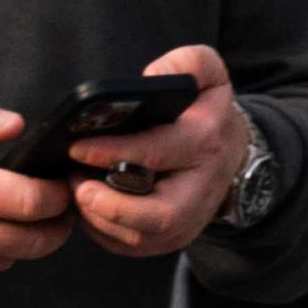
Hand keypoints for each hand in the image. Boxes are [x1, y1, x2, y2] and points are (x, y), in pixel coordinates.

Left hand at [66, 47, 244, 258]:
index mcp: (205, 142)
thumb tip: (151, 77)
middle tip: (75, 186)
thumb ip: (188, 62)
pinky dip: (102, 231)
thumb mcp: (209, 73)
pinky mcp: (171, 238)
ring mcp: (187, 220)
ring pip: (140, 237)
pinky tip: (86, 206)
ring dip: (99, 219)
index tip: (77, 147)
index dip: (114, 152)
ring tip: (75, 190)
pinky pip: (131, 245)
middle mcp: (199, 189)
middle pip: (158, 216)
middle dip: (111, 206)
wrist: (232, 154)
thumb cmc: (206, 111)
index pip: (158, 152)